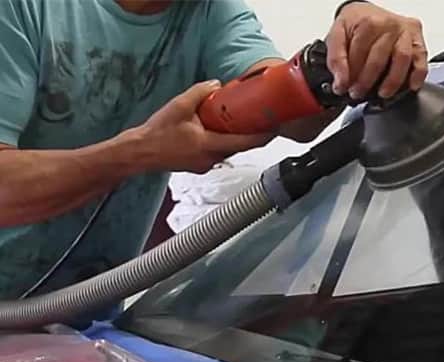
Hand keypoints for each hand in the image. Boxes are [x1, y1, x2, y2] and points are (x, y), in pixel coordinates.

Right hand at [134, 81, 275, 173]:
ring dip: (235, 138)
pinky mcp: (199, 165)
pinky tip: (217, 130)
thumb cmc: (157, 133)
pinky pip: (217, 153)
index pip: (245, 143)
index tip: (276, 128)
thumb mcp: (179, 105)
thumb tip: (217, 84)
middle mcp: (211, 159)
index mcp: (209, 145)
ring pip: (228, 150)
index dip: (263, 136)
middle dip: (251, 134)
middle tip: (261, 120)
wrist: (138, 152)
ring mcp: (205, 165)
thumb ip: (201, 92)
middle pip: (239, 147)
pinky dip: (222, 142)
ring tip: (241, 122)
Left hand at [326, 2, 427, 99]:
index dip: (349, 74)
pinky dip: (418, 75)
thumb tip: (341, 82)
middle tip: (357, 93)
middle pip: (379, 58)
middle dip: (366, 81)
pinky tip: (410, 86)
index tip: (343, 88)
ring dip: (392, 81)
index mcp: (370, 22)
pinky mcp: (418, 42)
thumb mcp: (338, 34)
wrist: (369, 13)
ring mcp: (406, 33)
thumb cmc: (356, 24)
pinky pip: (421, 60)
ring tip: (382, 94)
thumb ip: (336, 58)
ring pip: (402, 59)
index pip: (359, 53)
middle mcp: (390, 25)